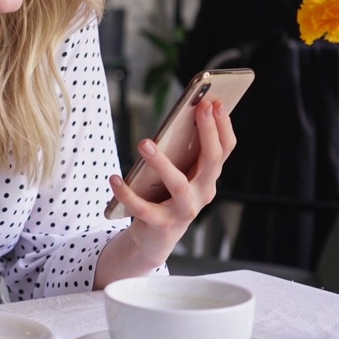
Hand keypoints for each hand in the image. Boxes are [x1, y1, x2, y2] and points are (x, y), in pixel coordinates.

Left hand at [108, 100, 236, 266]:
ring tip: (143, 143)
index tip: (215, 101)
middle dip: (208, 133)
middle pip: (212, 162)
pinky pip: (142, 208)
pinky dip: (126, 193)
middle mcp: (203, 193)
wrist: (156, 237)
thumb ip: (183, 149)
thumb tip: (184, 114)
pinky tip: (114, 178)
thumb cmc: (166, 194)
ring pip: (178, 184)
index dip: (223, 125)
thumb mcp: (179, 170)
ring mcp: (184, 210)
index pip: (225, 149)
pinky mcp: (161, 224)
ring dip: (161, 163)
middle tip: (199, 108)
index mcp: (208, 176)